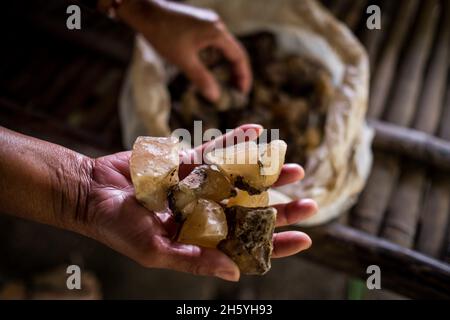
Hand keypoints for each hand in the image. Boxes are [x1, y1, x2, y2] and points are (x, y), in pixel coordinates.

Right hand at [84, 124, 316, 280]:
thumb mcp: (155, 251)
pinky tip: (258, 131)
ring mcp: (197, 185)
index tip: (305, 240)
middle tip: (310, 202)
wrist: (91, 192)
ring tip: (292, 164)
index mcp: (200, 238)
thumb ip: (195, 260)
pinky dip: (236, 140)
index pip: (246, 244)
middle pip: (250, 210)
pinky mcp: (186, 162)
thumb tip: (237, 273)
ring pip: (239, 178)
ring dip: (265, 171)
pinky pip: (216, 149)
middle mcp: (204, 212)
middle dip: (280, 207)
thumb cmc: (118, 227)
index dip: (276, 244)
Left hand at [118, 0, 251, 101]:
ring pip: (224, 45)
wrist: (145, 10)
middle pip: (234, 50)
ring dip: (226, 63)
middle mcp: (216, 25)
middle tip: (237, 90)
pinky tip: (209, 64)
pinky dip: (217, 55)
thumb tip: (215, 97)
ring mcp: (208, 21)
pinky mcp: (199, 21)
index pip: (239, 56)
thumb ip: (201, 78)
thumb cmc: (163, 34)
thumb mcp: (183, 60)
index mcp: (217, 33)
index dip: (243, 76)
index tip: (243, 92)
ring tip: (226, 80)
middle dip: (237, 71)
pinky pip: (214, 40)